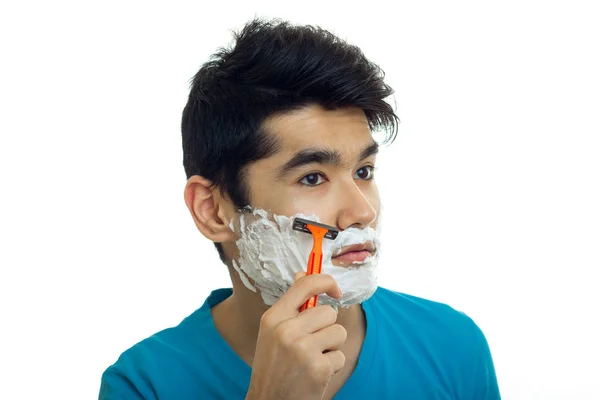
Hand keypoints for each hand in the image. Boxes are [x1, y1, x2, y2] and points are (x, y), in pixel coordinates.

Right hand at [245, 272, 346, 399]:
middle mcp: (286, 330)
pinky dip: (332, 367)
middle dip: (327, 328)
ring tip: (312, 360)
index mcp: (273, 318)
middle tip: (312, 345)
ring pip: (338, 332)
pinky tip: (314, 375)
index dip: (326, 281)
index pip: (305, 285)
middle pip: (329, 312)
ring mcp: (302, 349)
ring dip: (331, 348)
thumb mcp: (273, 332)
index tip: (336, 290)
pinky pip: (340, 356)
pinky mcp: (318, 368)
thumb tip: (303, 273)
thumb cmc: (273, 366)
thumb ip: (291, 304)